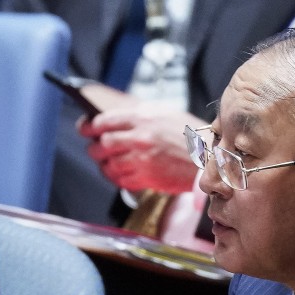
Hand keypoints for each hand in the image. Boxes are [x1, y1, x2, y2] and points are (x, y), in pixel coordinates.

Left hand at [79, 98, 205, 193]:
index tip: (84, 128)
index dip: (89, 126)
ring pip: (109, 165)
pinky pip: (121, 180)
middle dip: (95, 148)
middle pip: (102, 144)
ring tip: (109, 163)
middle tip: (96, 149)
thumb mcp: (164, 113)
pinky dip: (117, 178)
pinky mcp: (148, 178)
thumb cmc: (189, 135)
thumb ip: (139, 115)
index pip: (103, 121)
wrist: (209, 158)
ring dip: (105, 165)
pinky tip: (121, 174)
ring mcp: (142, 160)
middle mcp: (139, 138)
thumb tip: (115, 119)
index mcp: (142, 118)